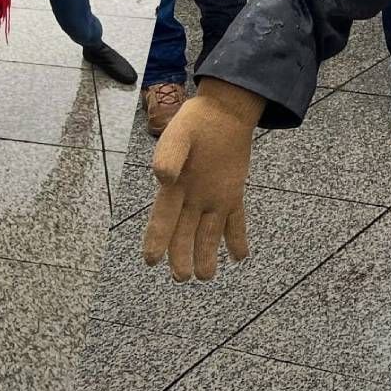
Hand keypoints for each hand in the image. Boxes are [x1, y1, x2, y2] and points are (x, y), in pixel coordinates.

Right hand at [141, 78, 265, 280]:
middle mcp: (191, 198)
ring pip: (208, 233)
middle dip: (181, 256)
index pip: (163, 218)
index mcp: (173, 186)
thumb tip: (162, 176)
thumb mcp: (179, 134)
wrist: (222, 113)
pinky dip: (237, 238)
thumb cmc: (194, 123)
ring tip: (205, 276)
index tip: (150, 261)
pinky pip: (235, 220)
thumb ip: (170, 154)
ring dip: (206, 254)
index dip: (156, 239)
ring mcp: (213, 198)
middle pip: (184, 233)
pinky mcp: (232, 194)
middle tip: (182, 277)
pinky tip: (240, 256)